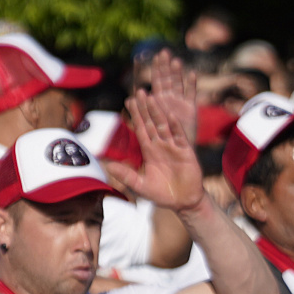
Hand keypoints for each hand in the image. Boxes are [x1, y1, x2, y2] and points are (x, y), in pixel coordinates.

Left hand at [102, 54, 206, 215]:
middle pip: (151, 122)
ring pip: (164, 125)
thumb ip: (126, 175)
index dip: (135, 116)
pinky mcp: (186, 151)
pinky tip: (170, 115)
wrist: (184, 201)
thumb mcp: (140, 186)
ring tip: (152, 97)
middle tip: (139, 91)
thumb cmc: (162, 194)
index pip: (140, 129)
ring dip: (158, 112)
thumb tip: (108, 166)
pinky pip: (179, 136)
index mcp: (149, 151)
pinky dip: (175, 126)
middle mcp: (161, 145)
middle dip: (145, 108)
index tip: (128, 101)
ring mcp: (174, 146)